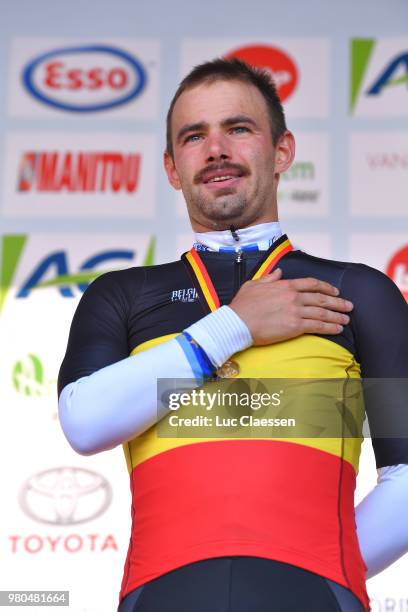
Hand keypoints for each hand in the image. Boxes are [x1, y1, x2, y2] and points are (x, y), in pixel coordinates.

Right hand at [229, 268, 353, 345]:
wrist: (237, 322)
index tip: (335, 291)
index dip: (326, 287)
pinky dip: (330, 327)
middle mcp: (293, 297)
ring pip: (322, 313)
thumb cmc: (242, 305)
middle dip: (338, 302)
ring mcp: (295, 311)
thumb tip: (278, 272)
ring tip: (347, 319)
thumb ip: (269, 277)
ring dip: (337, 316)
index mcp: (285, 285)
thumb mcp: (254, 284)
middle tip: (349, 306)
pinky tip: (338, 328)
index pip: (311, 284)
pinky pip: (317, 326)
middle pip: (321, 298)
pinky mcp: (295, 326)